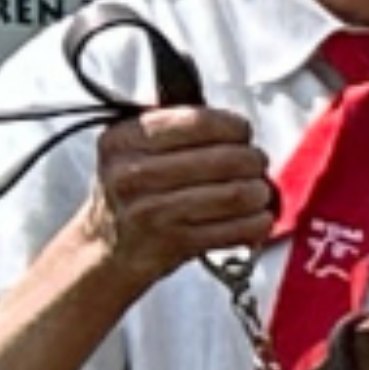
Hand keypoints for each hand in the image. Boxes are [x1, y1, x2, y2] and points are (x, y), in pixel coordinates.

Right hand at [72, 105, 275, 274]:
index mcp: (124, 140)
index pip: (198, 122)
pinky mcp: (175, 242)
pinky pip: (238, 228)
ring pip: (237, 194)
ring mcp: (153, 211)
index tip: (242, 133)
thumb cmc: (134, 191)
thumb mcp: (135, 148)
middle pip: (227, 158)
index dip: (234, 126)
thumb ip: (176, 126)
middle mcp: (133, 174)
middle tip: (254, 165)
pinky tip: (254, 217)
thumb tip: (235, 124)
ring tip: (257, 192)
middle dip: (253, 160)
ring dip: (260, 192)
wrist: (109, 247)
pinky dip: (258, 222)